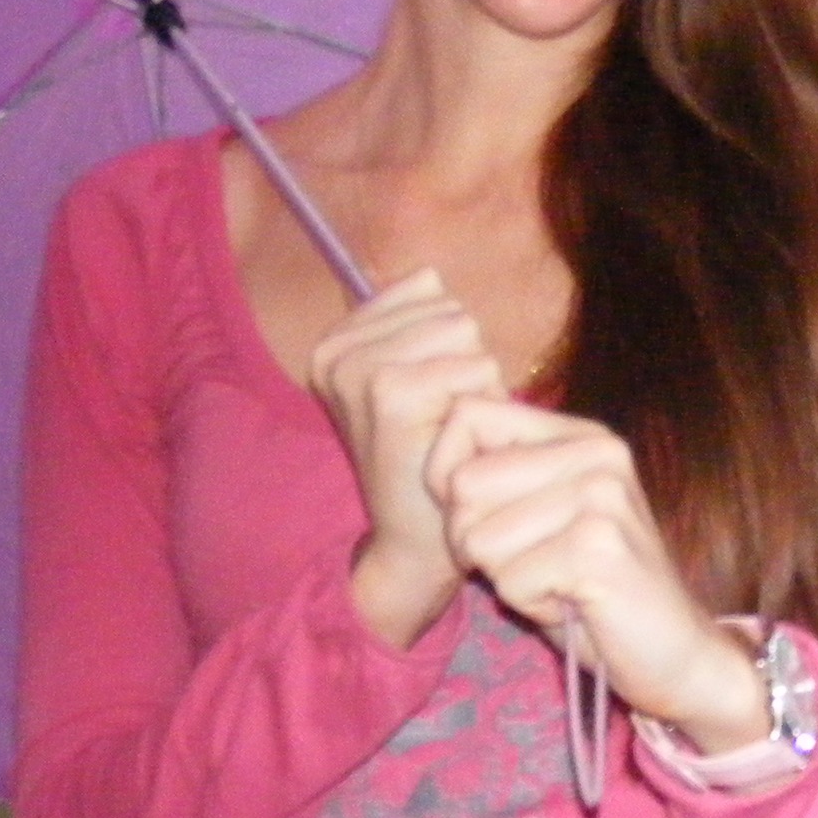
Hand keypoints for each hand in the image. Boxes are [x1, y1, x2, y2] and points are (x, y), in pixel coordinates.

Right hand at [308, 268, 508, 648]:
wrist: (413, 542)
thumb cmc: (426, 458)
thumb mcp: (412, 379)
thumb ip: (417, 322)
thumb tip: (431, 275)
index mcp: (335, 342)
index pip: (426, 287)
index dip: (446, 344)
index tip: (423, 398)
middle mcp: (335, 351)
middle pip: (449, 308)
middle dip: (464, 361)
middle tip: (439, 418)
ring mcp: (359, 371)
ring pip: (465, 333)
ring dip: (476, 384)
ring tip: (448, 428)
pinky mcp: (390, 395)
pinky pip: (474, 367)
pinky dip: (482, 406)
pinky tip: (454, 443)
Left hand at [425, 396, 768, 754]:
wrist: (679, 656)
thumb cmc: (595, 592)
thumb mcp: (542, 518)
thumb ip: (498, 480)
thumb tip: (437, 467)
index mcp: (578, 434)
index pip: (468, 415)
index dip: (447, 473)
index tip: (481, 518)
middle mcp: (595, 453)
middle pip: (463, 484)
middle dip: (474, 540)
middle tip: (529, 566)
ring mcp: (602, 497)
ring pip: (480, 537)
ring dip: (507, 578)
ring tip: (559, 583)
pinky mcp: (601, 549)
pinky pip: (511, 580)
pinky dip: (530, 605)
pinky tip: (575, 604)